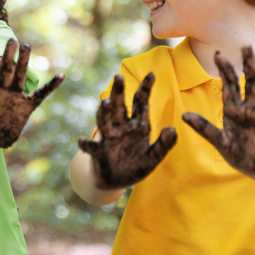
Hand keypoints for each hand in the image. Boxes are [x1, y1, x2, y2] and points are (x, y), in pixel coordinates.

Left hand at [0, 39, 63, 147]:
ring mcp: (14, 98)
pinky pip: (40, 95)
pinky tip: (60, 76)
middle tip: (11, 39)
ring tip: (26, 46)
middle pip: (5, 71)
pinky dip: (50, 87)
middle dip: (8, 56)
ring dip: (23, 63)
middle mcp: (0, 93)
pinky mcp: (26, 107)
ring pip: (19, 77)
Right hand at [78, 72, 176, 188]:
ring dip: (104, 113)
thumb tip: (173, 129)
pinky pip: (92, 148)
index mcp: (138, 126)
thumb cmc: (135, 166)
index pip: (141, 103)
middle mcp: (122, 128)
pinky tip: (82, 142)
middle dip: (118, 92)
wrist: (116, 180)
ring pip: (105, 121)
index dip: (145, 89)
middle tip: (118, 76)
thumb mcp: (154, 157)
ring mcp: (109, 139)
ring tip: (106, 103)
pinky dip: (86, 145)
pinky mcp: (99, 153)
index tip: (152, 74)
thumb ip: (164, 145)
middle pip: (119, 107)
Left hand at [182, 47, 254, 179]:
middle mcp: (250, 108)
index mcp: (233, 110)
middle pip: (250, 82)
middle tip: (246, 46)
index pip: (229, 85)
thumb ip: (203, 128)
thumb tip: (183, 116)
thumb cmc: (237, 154)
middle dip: (248, 65)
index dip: (225, 70)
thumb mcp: (219, 142)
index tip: (218, 54)